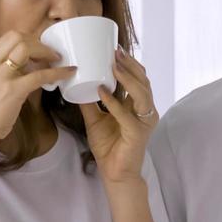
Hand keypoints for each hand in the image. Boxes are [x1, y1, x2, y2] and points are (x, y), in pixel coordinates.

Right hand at [0, 31, 76, 148]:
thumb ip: (4, 68)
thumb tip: (30, 63)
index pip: (10, 36)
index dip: (30, 39)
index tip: (40, 48)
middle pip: (19, 37)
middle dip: (38, 43)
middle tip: (50, 54)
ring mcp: (0, 75)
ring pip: (27, 48)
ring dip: (46, 52)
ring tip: (57, 60)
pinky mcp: (13, 90)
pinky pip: (39, 75)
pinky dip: (57, 72)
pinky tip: (68, 72)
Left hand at [78, 49, 157, 184]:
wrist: (114, 173)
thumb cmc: (109, 147)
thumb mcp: (95, 119)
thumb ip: (89, 103)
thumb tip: (75, 83)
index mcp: (138, 106)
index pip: (140, 79)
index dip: (130, 63)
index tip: (115, 49)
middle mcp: (145, 111)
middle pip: (143, 81)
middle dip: (130, 64)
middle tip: (115, 51)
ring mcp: (144, 122)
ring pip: (141, 93)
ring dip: (127, 77)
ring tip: (113, 64)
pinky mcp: (137, 133)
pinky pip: (126, 114)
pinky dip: (114, 102)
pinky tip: (102, 91)